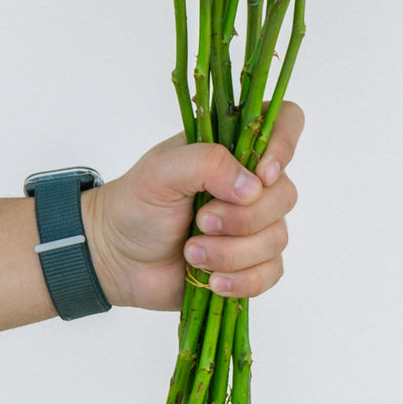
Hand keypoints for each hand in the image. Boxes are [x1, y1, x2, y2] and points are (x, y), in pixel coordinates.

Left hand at [81, 103, 301, 310]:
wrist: (116, 257)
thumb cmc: (136, 203)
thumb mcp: (162, 170)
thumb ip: (207, 163)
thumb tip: (254, 186)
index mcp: (233, 146)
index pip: (286, 121)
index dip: (284, 144)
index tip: (261, 175)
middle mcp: (251, 182)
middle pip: (285, 193)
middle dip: (242, 217)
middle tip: (200, 221)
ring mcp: (254, 224)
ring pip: (277, 238)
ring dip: (231, 252)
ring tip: (191, 252)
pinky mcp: (251, 263)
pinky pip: (271, 273)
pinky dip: (241, 280)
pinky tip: (213, 281)